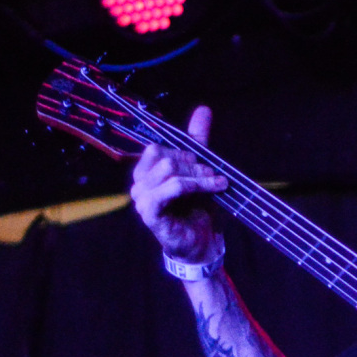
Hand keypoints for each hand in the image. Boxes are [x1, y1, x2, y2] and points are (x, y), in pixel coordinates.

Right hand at [129, 105, 226, 263]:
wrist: (203, 246)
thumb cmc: (198, 210)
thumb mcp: (200, 171)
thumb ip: (197, 142)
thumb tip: (204, 109)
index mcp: (146, 172)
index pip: (158, 148)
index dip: (185, 153)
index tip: (206, 166)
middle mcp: (139, 183)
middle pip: (165, 157)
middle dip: (195, 165)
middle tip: (215, 178)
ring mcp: (142, 198)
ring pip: (169, 170)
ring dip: (199, 176)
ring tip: (217, 185)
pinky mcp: (151, 213)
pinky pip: (169, 189)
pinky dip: (194, 186)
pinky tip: (211, 190)